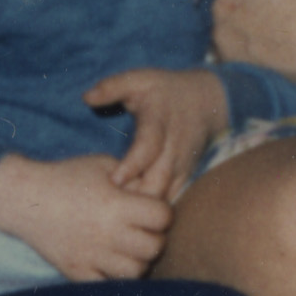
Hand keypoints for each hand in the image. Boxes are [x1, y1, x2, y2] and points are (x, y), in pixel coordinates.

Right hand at [0, 152, 173, 281]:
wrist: (23, 198)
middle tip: (143, 230)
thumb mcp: (104, 165)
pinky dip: (114, 277)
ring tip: (127, 248)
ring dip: (137, 260)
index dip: (162, 212)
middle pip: (154, 247)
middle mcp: (106, 233)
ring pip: (135, 272)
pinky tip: (110, 262)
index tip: (152, 209)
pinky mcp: (76, 271)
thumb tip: (160, 194)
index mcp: (115, 204)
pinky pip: (107, 286)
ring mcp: (91, 256)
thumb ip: (135, 177)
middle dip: (154, 237)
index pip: (163, 216)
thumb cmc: (67, 176)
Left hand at [84, 66, 230, 200]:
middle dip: (136, 196)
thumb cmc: (165, 90)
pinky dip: (155, 209)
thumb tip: (87, 97)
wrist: (208, 102)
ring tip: (120, 214)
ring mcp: (182, 164)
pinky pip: (172, 198)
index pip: (148, 147)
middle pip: (158, 179)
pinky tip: (136, 216)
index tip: (114, 180)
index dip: (133, 165)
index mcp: (159, 121)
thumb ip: (112, 87)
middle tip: (110, 206)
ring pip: (166, 193)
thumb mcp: (139, 79)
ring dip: (144, 206)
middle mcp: (174, 147)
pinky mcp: (186, 176)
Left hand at [205, 0, 295, 86]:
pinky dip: (267, 59)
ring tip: (289, 30)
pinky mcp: (259, 82)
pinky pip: (255, 66)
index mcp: (223, 5)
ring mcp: (240, 64)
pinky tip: (289, 52)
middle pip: (234, 20)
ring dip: (258, 38)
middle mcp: (222, 38)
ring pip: (243, 43)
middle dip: (253, 15)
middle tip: (286, 10)